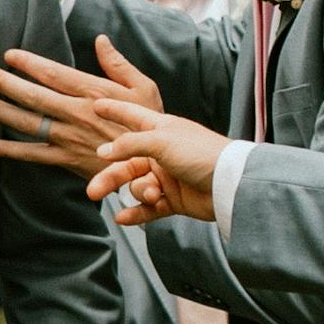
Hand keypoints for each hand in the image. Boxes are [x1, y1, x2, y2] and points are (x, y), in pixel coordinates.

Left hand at [0, 37, 164, 178]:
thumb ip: (119, 65)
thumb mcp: (143, 89)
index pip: (55, 74)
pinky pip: (33, 155)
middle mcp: (77, 114)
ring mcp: (69, 138)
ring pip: (27, 123)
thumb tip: (101, 40)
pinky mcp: (66, 160)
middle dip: (3, 82)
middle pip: (34, 96)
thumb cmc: (150, 124)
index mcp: (95, 93)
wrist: (154, 167)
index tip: (8, 54)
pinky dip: (9, 150)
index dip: (30, 64)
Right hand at [83, 102, 230, 225]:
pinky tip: (123, 218)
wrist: (229, 183)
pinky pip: (148, 208)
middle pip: (126, 164)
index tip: (96, 106)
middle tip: (93, 191)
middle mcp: (161, 153)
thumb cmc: (200, 153)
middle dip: (110, 178)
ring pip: (137, 187)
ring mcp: (167, 177)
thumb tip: (103, 152)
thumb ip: (129, 144)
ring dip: (138, 193)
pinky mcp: (173, 199)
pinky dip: (136, 213)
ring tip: (150, 194)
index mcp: (161, 131)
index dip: (115, 110)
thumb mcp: (161, 140)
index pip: (132, 117)